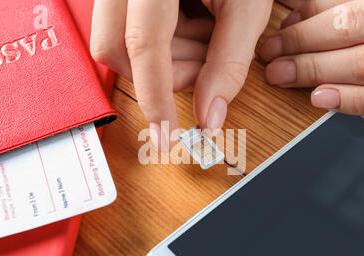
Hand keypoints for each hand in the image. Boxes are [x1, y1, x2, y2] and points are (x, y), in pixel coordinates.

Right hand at [91, 0, 271, 150]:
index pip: (143, 44)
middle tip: (206, 66)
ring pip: (118, 43)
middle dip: (162, 74)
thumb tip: (209, 115)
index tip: (165, 134)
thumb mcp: (247, 4)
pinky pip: (126, 29)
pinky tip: (192, 25)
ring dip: (166, 58)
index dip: (155, 95)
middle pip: (116, 48)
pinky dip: (162, 42)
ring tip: (206, 35)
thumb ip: (230, 62)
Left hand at [261, 0, 363, 117]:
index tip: (280, 32)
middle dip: (304, 48)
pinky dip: (358, 102)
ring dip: (319, 74)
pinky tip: (323, 99)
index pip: (352, 9)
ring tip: (285, 76)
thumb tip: (304, 12)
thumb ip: (357, 2)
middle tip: (272, 57)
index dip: (307, 24)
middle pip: (355, 35)